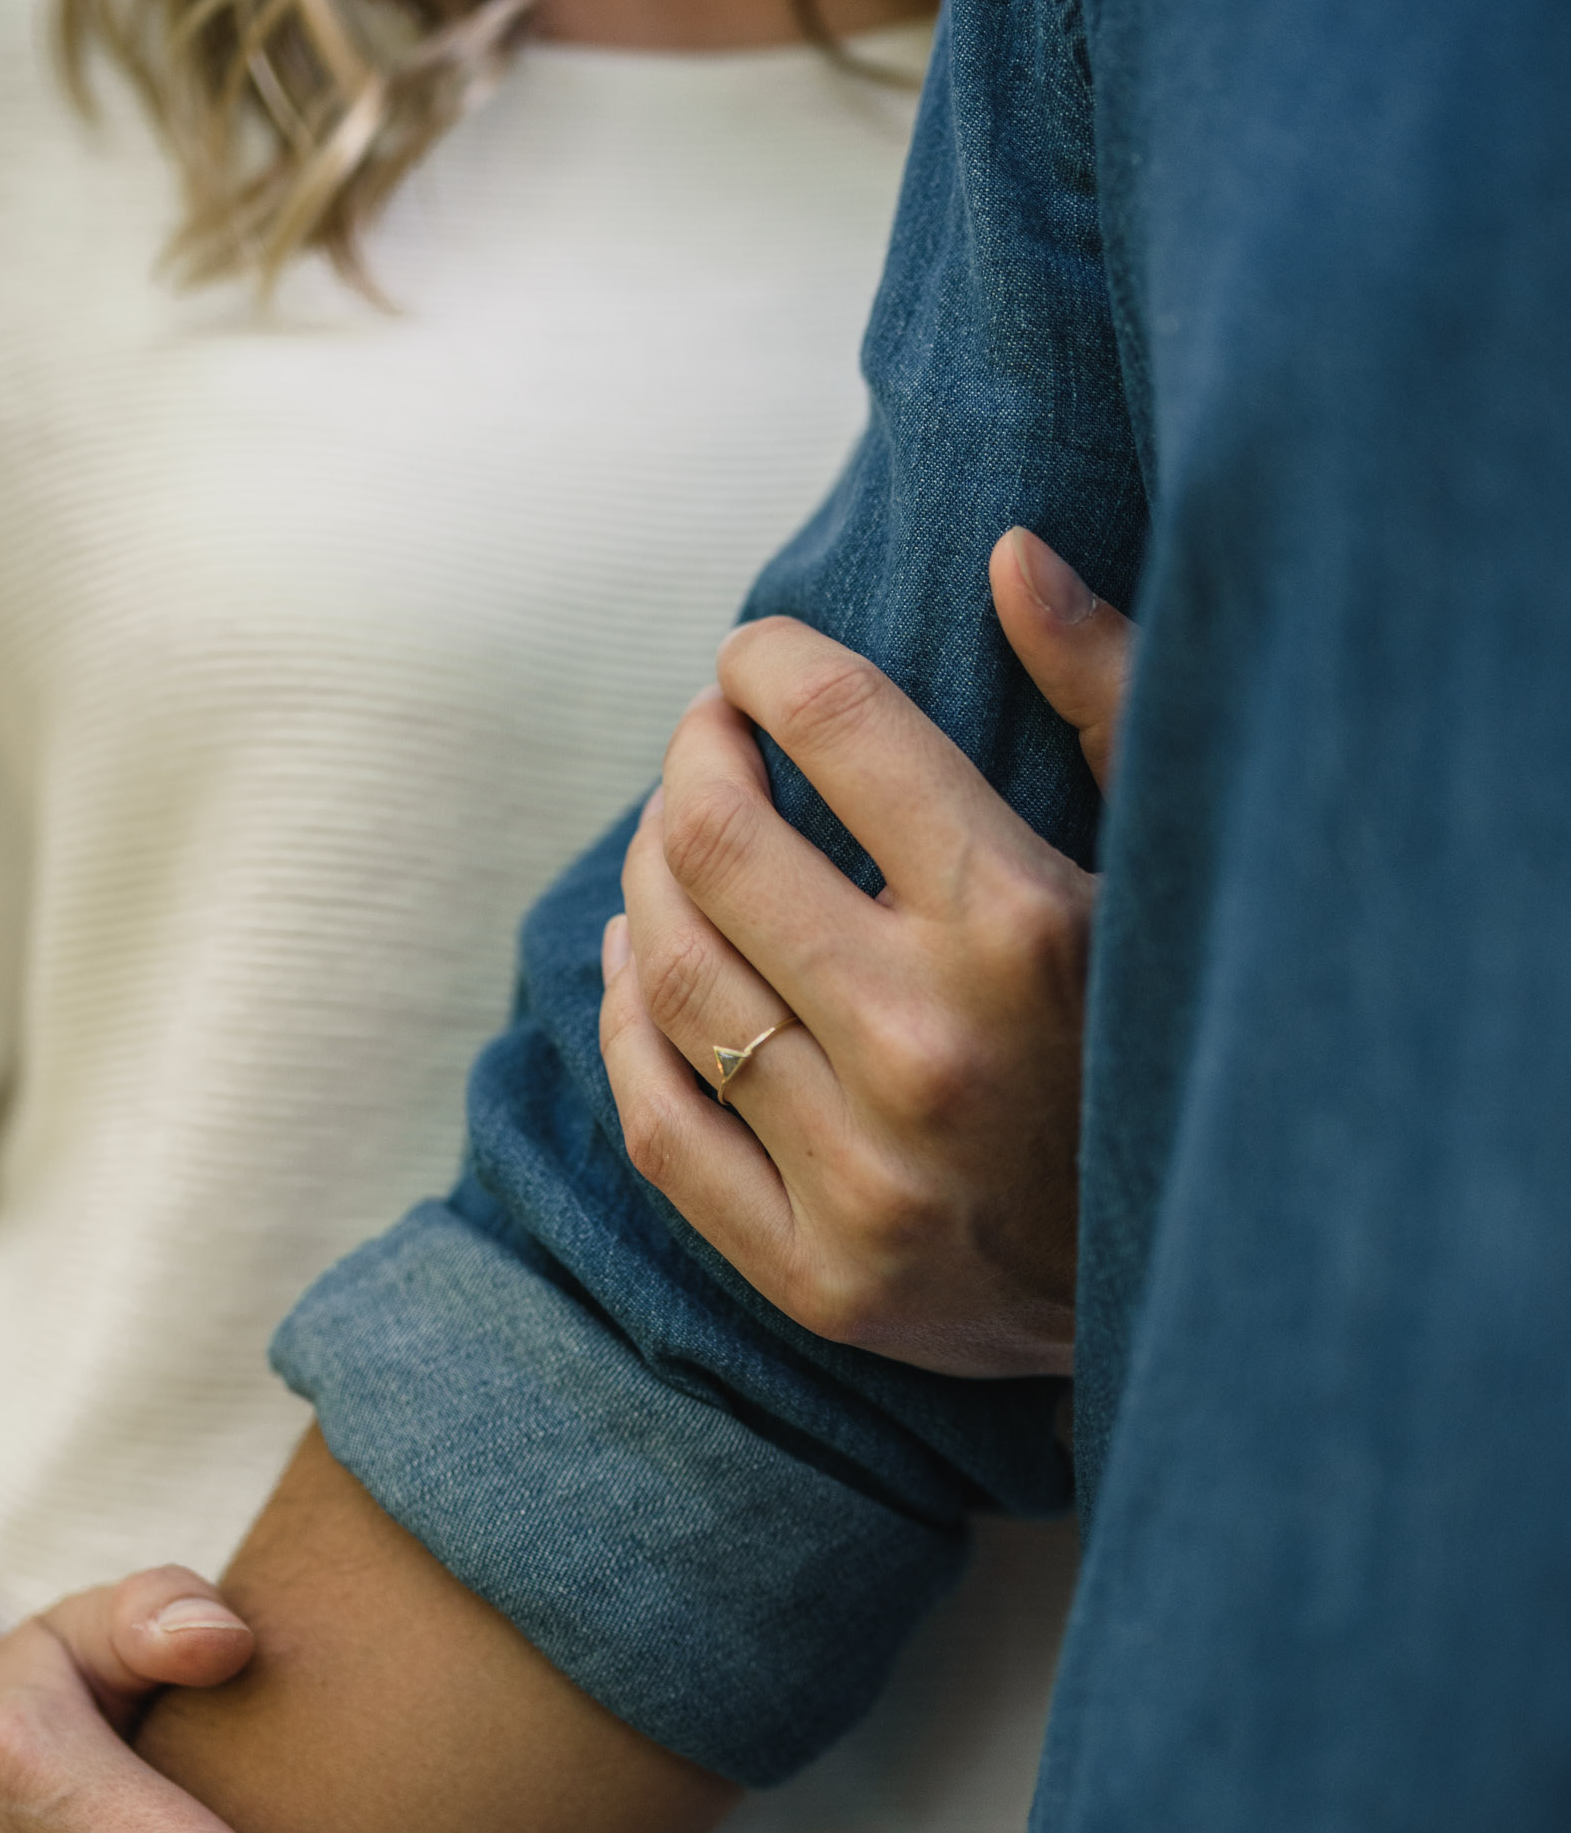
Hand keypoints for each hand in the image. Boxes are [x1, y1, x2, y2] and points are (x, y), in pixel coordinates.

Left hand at [598, 529, 1135, 1377]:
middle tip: (709, 738)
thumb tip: (1008, 553)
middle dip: (692, 753)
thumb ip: (1108, 696)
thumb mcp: (1175, 859)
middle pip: (713, 839)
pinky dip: (625, 1019)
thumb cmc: (1184, 1035)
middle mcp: (930, 1047)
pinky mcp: (822, 1273)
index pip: (832, 724)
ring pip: (671, 972)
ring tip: (674, 837)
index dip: (767, 661)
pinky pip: (662, 1122)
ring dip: (647, 872)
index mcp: (1024, 924)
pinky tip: (639, 959)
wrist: (1206, 1279)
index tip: (756, 656)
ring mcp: (866, 1175)